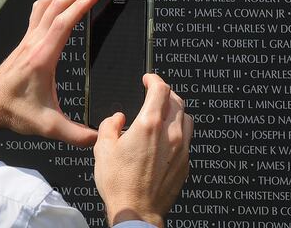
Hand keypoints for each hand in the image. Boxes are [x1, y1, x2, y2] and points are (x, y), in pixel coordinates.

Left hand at [0, 0, 110, 145]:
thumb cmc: (15, 112)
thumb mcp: (48, 127)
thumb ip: (76, 135)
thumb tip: (100, 137)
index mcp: (42, 58)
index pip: (62, 21)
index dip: (81, 4)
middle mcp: (34, 42)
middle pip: (57, 4)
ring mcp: (28, 38)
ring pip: (46, 2)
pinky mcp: (26, 39)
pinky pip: (39, 9)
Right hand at [93, 74, 193, 227]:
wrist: (137, 211)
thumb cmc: (120, 184)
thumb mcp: (102, 149)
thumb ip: (109, 126)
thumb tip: (116, 119)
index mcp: (148, 125)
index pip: (160, 88)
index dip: (154, 78)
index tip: (148, 79)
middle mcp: (170, 134)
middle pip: (176, 100)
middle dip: (165, 92)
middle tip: (154, 93)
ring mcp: (182, 149)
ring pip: (187, 118)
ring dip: (176, 111)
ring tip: (164, 114)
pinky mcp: (186, 163)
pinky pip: (188, 139)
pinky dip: (179, 132)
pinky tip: (166, 139)